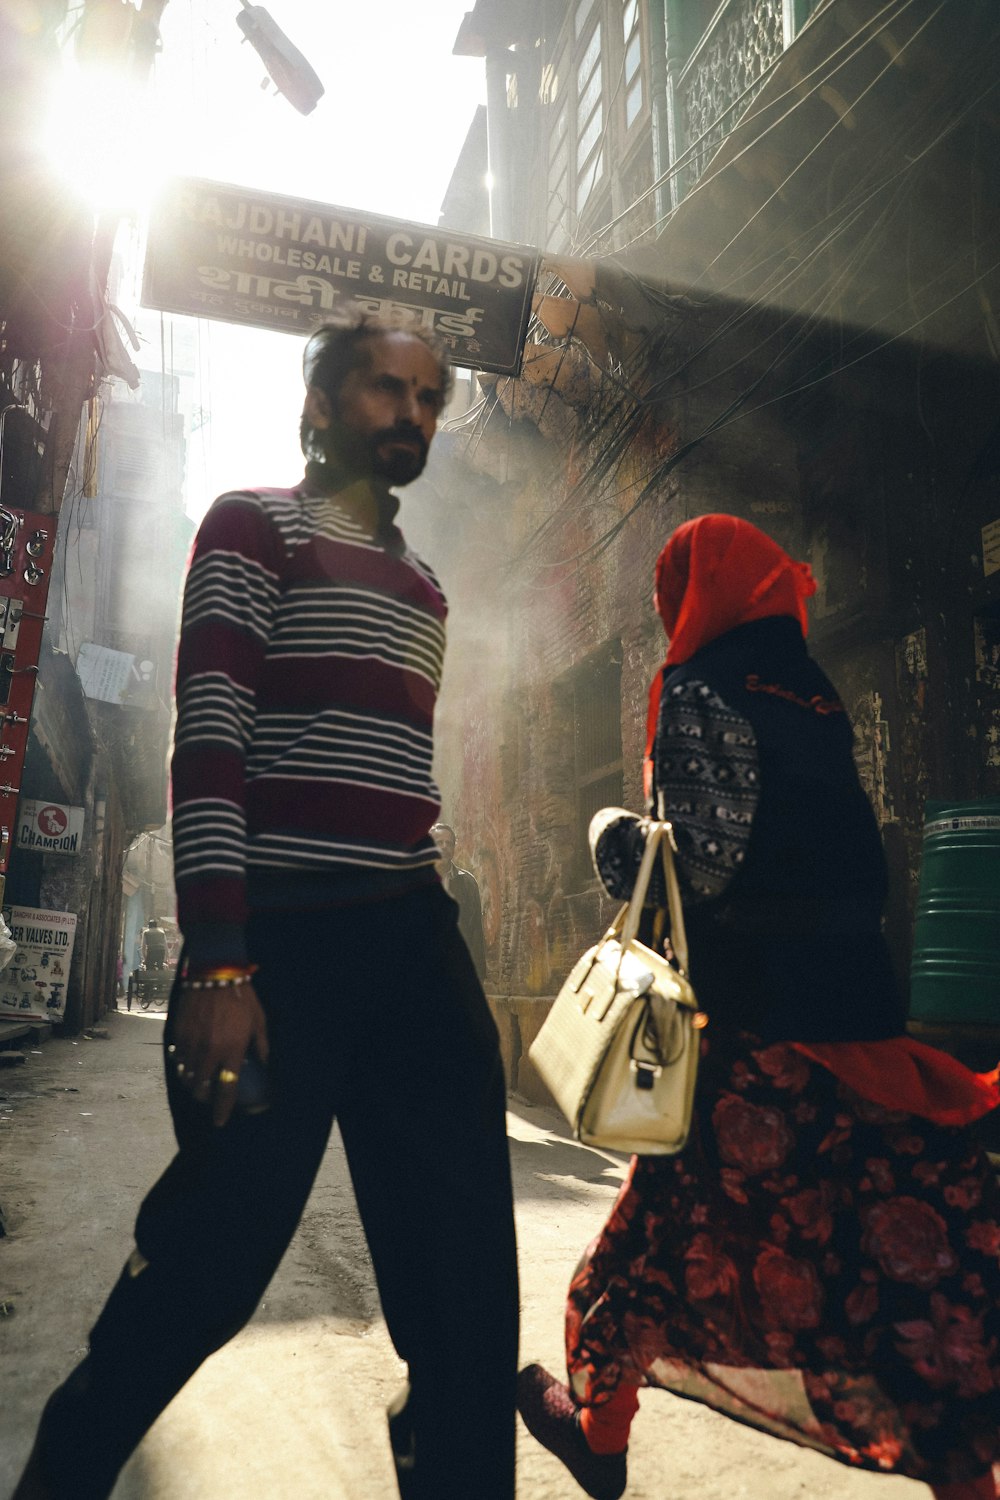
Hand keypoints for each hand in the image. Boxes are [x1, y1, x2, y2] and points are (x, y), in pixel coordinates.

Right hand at [169, 981, 269, 1127]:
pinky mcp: (178, 1033)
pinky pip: (177, 1058)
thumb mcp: (259, 1021)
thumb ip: (261, 1046)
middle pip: (200, 1088)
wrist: (216, 972)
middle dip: (203, 1098)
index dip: (222, 1109)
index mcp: (232, 1051)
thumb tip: (265, 1064)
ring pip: (186, 1075)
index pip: (226, 1089)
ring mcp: (191, 1043)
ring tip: (197, 1082)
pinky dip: (182, 1065)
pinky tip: (187, 1063)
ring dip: (191, 1083)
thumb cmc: (243, 997)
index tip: (220, 1122)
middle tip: (208, 1097)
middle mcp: (209, 1052)